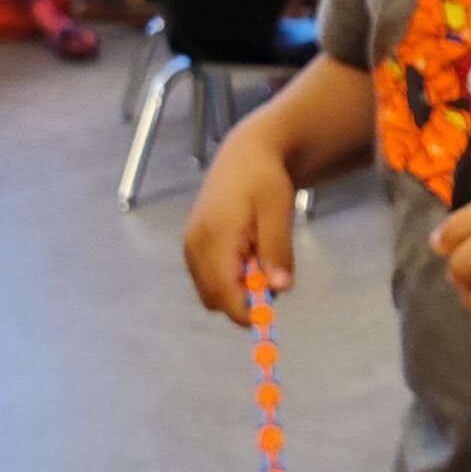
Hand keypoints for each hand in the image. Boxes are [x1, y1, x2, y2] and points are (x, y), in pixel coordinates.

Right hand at [185, 138, 297, 325]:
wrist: (245, 155)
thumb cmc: (265, 180)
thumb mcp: (278, 211)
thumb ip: (277, 250)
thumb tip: (280, 289)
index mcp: (215, 236)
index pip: (223, 292)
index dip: (245, 312)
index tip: (269, 316)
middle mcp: (195, 245)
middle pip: (214, 298)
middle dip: (243, 300)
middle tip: (269, 275)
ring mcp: (190, 246)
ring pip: (210, 292)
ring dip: (236, 289)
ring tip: (258, 256)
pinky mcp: (191, 246)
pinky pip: (207, 279)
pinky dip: (228, 278)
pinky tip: (246, 253)